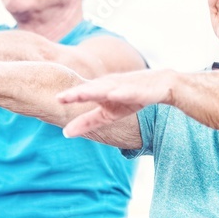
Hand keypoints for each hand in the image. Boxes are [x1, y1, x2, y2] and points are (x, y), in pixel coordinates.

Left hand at [57, 69, 174, 137]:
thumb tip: (64, 133)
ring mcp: (125, 85)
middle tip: (60, 97)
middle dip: (76, 93)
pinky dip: (122, 93)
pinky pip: (130, 92)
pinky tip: (114, 94)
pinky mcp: (141, 89)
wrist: (163, 84)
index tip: (55, 99)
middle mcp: (110, 85)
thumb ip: (87, 122)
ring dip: (95, 91)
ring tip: (81, 94)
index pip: (82, 93)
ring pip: (108, 88)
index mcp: (100, 90)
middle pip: (91, 89)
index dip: (69, 96)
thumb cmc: (130, 98)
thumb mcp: (108, 114)